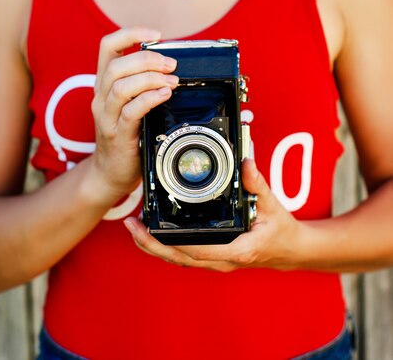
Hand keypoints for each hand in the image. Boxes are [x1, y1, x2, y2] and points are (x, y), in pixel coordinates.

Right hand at [89, 27, 178, 201]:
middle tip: (172, 64)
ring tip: (172, 81)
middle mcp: (101, 97)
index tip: (156, 35)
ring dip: (150, 79)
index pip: (108, 46)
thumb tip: (173, 64)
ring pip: (120, 87)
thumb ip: (143, 83)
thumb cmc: (127, 133)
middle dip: (147, 59)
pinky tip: (165, 95)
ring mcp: (106, 117)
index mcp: (104, 83)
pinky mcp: (117, 135)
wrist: (111, 173)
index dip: (130, 34)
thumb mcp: (130, 102)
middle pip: (116, 66)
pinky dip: (149, 99)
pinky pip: (130, 112)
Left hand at [123, 159, 302, 271]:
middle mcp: (223, 260)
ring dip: (155, 246)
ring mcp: (217, 261)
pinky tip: (154, 235)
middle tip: (131, 226)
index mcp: (237, 250)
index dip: (174, 241)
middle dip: (153, 244)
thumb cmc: (282, 230)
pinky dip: (167, 246)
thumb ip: (257, 184)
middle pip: (180, 258)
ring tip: (134, 229)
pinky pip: (186, 255)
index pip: (199, 249)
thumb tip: (245, 163)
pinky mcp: (214, 256)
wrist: (291, 250)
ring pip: (179, 259)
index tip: (155, 229)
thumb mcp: (273, 205)